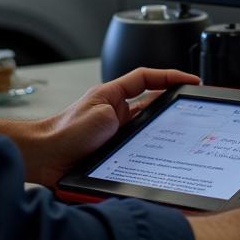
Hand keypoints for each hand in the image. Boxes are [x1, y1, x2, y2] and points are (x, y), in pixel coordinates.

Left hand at [27, 67, 199, 187]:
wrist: (44, 157)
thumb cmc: (64, 132)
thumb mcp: (101, 116)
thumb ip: (125, 116)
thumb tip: (147, 126)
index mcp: (113, 94)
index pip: (148, 78)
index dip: (171, 77)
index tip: (192, 81)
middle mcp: (116, 112)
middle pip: (153, 104)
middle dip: (173, 106)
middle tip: (194, 110)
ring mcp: (116, 132)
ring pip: (149, 129)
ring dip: (164, 133)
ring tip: (183, 137)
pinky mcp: (115, 152)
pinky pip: (140, 150)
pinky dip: (152, 154)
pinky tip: (161, 162)